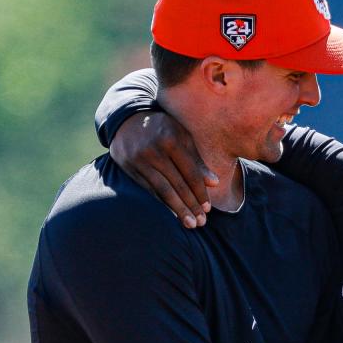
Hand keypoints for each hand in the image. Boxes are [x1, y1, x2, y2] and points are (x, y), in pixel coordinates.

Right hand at [111, 111, 218, 228]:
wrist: (128, 119)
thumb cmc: (164, 128)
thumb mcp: (183, 136)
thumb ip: (197, 159)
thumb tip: (214, 183)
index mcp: (172, 139)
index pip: (191, 172)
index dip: (200, 192)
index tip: (208, 208)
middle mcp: (155, 150)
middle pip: (177, 184)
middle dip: (191, 205)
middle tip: (201, 222)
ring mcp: (140, 160)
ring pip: (163, 190)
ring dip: (178, 209)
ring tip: (189, 224)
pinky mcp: (130, 168)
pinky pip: (150, 190)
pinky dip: (162, 203)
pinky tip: (172, 214)